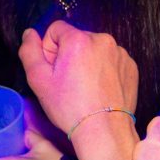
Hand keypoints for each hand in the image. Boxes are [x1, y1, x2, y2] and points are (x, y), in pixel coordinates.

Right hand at [19, 21, 138, 136]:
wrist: (104, 129)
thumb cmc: (70, 107)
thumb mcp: (39, 80)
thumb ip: (30, 51)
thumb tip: (29, 33)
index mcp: (79, 39)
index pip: (56, 30)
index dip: (50, 50)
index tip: (54, 70)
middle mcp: (103, 40)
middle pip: (77, 39)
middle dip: (69, 55)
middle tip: (69, 83)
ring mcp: (120, 53)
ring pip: (95, 50)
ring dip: (88, 62)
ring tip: (85, 88)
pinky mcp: (130, 66)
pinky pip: (111, 60)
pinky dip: (104, 70)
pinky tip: (99, 89)